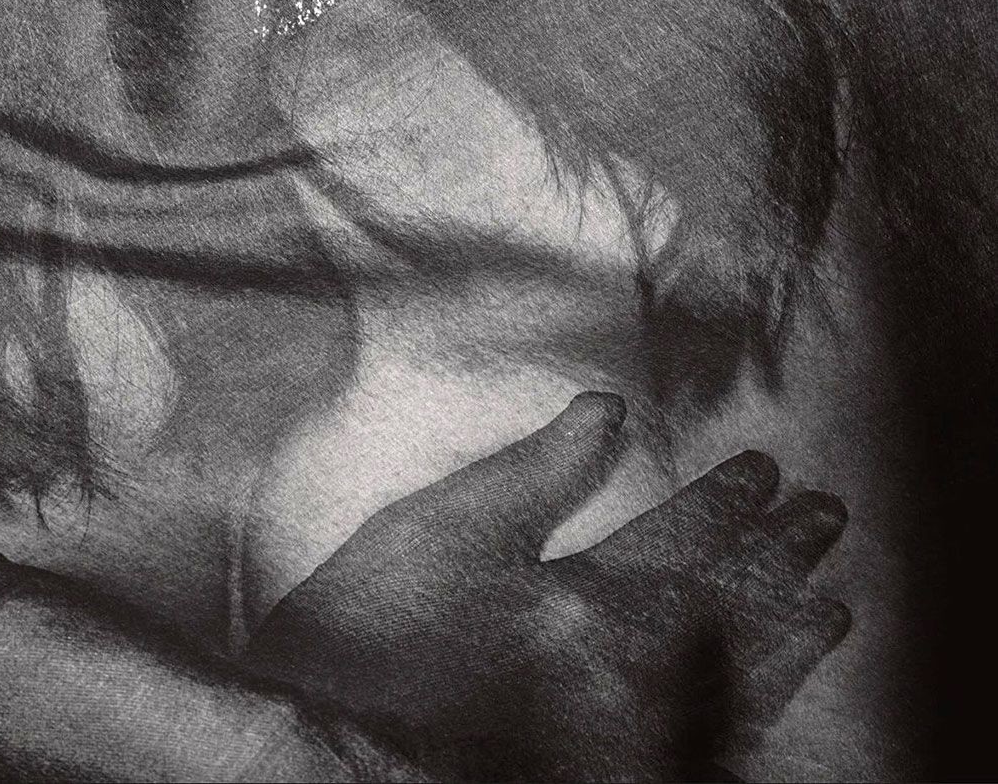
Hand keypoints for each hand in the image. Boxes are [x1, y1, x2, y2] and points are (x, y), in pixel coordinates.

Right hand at [247, 394, 849, 780]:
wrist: (326, 744)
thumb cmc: (372, 630)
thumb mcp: (445, 528)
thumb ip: (539, 470)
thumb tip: (609, 409)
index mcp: (589, 612)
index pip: (688, 542)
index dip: (732, 500)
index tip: (769, 468)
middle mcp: (630, 686)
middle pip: (732, 613)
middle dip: (783, 560)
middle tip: (828, 516)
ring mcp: (629, 744)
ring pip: (740, 689)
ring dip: (788, 638)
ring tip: (829, 607)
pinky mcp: (613, 774)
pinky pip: (715, 747)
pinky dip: (754, 711)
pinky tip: (766, 695)